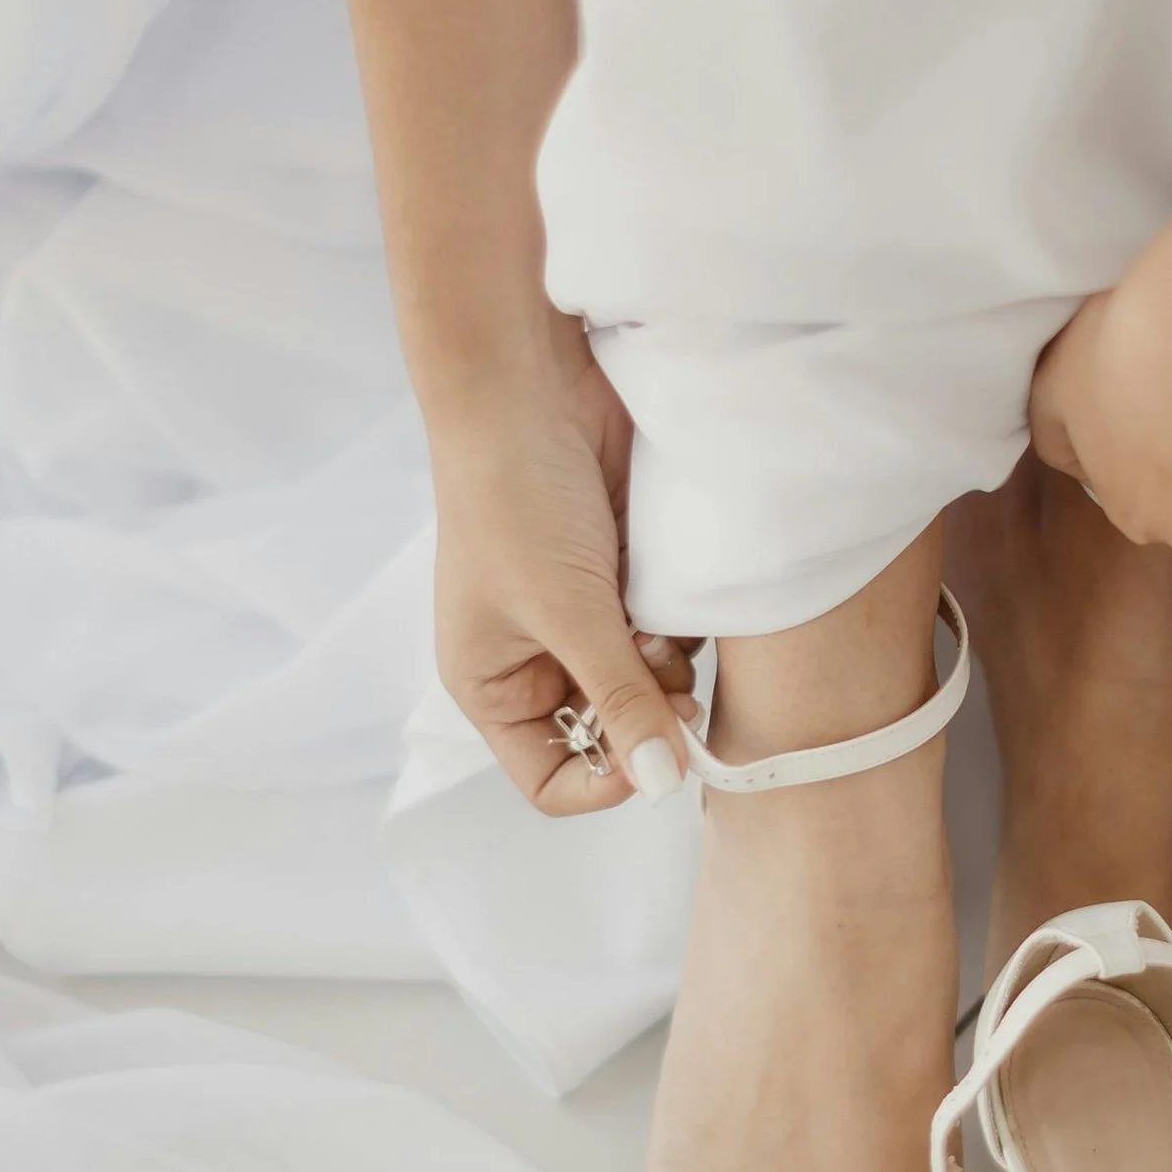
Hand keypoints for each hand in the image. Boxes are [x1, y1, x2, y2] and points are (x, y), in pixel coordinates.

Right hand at [426, 316, 699, 810]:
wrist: (530, 386)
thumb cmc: (515, 499)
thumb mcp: (567, 613)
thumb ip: (620, 700)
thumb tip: (663, 785)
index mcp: (492, 683)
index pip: (552, 780)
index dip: (605, 783)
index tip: (657, 754)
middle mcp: (535, 659)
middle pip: (610, 735)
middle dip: (645, 714)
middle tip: (671, 679)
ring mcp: (583, 617)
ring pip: (648, 682)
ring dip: (667, 664)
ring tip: (659, 621)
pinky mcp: (622, 577)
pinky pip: (667, 629)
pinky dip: (679, 621)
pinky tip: (673, 591)